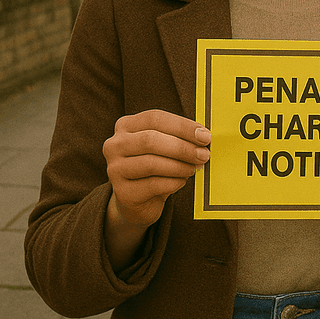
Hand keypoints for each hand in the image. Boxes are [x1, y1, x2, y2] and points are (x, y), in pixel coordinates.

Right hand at [102, 109, 209, 267]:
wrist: (136, 200)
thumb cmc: (155, 166)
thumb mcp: (164, 146)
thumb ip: (178, 137)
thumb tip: (203, 136)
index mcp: (126, 125)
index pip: (155, 118)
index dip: (182, 126)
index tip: (204, 136)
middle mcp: (115, 145)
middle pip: (151, 140)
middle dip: (183, 147)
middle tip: (204, 154)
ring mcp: (115, 169)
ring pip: (152, 163)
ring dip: (180, 166)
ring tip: (194, 168)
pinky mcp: (122, 192)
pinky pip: (153, 185)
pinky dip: (174, 182)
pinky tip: (181, 181)